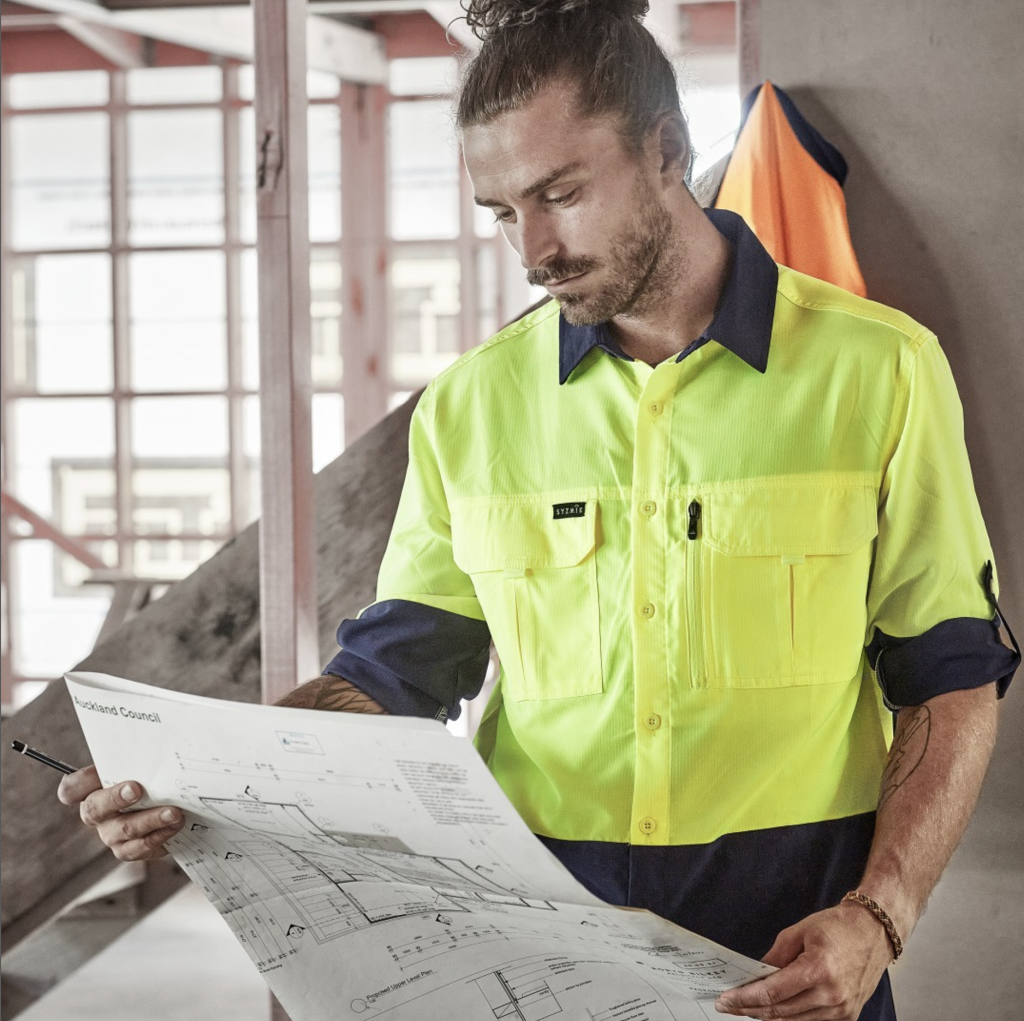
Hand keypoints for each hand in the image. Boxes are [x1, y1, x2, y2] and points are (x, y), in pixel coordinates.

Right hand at [58, 765, 184, 860]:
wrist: (170, 801)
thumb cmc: (150, 776)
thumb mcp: (142, 762)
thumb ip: (139, 756)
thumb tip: (159, 737)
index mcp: (92, 789)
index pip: (71, 788)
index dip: (78, 784)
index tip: (102, 774)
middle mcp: (97, 813)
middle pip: (93, 809)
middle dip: (115, 798)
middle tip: (137, 790)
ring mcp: (111, 834)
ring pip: (123, 831)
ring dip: (150, 821)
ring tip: (175, 813)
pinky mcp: (129, 849)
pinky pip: (140, 848)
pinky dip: (160, 836)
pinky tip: (176, 826)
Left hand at [714, 903, 892, 1019]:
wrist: (875, 933)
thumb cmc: (838, 927)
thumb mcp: (799, 932)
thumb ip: (775, 956)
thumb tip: (755, 975)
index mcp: (818, 970)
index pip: (772, 993)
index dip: (745, 998)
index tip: (724, 1000)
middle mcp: (831, 996)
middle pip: (780, 1012)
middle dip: (749, 1009)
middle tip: (725, 1006)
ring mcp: (841, 1010)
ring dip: (766, 1016)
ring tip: (744, 1008)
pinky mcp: (847, 1016)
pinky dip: (789, 1017)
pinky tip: (771, 1010)